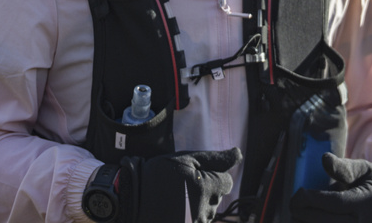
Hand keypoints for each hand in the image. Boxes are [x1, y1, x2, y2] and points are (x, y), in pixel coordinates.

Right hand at [118, 148, 240, 222]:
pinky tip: (176, 209)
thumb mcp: (186, 159)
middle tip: (184, 186)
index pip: (226, 182)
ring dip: (198, 205)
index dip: (213, 175)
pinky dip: (190, 216)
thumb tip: (238, 154)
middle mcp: (205, 210)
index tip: (196, 175)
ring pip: (208, 212)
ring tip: (178, 199)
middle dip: (206, 191)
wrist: (133, 198)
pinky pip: (198, 221)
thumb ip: (215, 158)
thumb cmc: (159, 175)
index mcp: (207, 187)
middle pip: (217, 198)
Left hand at [288, 154, 371, 222]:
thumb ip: (343, 167)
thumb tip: (324, 159)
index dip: (313, 199)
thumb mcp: (363, 168)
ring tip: (296, 216)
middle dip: (305, 214)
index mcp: (369, 201)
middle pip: (329, 221)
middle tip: (292, 205)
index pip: (336, 202)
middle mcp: (369, 222)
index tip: (299, 193)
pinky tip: (307, 222)